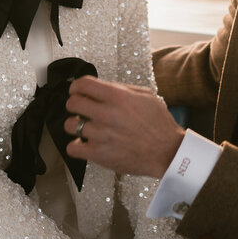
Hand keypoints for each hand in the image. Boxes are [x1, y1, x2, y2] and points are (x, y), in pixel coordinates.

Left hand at [65, 76, 183, 177]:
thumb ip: (121, 89)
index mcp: (118, 97)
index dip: (76, 86)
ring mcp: (101, 135)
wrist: (167, 152)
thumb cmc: (159, 124)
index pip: (83, 84)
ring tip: (86, 128)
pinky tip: (85, 144)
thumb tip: (100, 87)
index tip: (77, 91)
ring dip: (76, 126)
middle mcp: (107, 114)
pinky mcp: (99, 154)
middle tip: (81, 109)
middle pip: (72, 103)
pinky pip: (72, 148)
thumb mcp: (146, 96)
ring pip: (70, 125)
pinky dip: (76, 146)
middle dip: (75, 104)